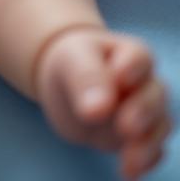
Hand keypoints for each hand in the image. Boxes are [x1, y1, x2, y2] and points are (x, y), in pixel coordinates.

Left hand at [35, 27, 171, 177]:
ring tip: (128, 161)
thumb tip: (97, 110)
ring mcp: (147, 113)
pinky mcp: (140, 138)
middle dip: (143, 113)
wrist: (66, 83)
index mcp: (132, 54)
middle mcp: (147, 83)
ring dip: (146, 145)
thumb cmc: (72, 62)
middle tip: (125, 126)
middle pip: (154, 97)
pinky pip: (151, 152)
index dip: (132, 69)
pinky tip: (129, 173)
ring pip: (158, 128)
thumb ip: (86, 78)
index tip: (118, 78)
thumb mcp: (73, 61)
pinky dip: (144, 163)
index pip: (139, 59)